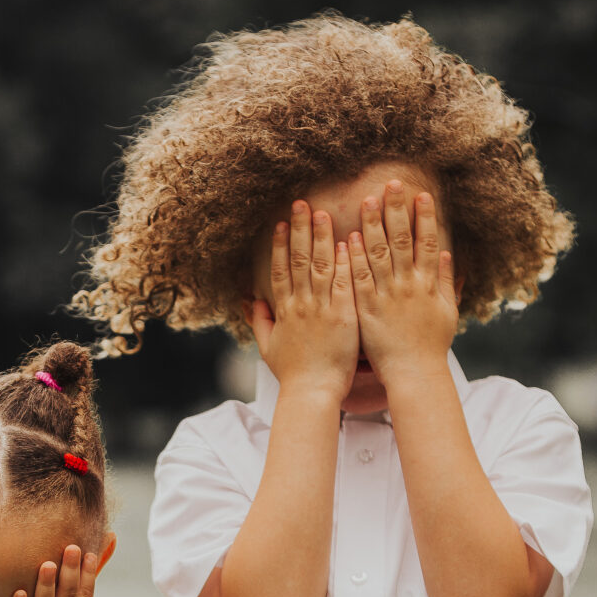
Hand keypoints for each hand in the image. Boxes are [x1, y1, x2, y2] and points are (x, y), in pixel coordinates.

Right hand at [249, 200, 358, 400]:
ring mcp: (322, 309)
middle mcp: (301, 304)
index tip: (280, 223)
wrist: (312, 393)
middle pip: (299, 260)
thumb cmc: (293, 374)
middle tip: (301, 204)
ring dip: (321, 237)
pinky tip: (347, 241)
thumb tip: (249, 301)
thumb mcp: (268, 347)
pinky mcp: (344, 316)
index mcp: (284, 311)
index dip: (279, 245)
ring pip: (321, 265)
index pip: (280, 270)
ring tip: (322, 213)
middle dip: (300, 230)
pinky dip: (346, 262)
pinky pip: (345, 284)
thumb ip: (259, 321)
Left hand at [348, 181, 457, 383]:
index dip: (425, 217)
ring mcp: (387, 296)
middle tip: (392, 183)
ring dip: (374, 224)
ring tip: (369, 199)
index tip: (421, 194)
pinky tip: (350, 236)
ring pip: (379, 254)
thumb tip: (449, 254)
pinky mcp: (366, 309)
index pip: (428, 243)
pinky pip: (359, 278)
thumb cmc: (431, 345)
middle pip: (403, 241)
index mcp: (428, 284)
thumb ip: (447, 281)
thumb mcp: (447, 311)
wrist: (414, 374)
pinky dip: (355, 257)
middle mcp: (408, 285)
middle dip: (398, 210)